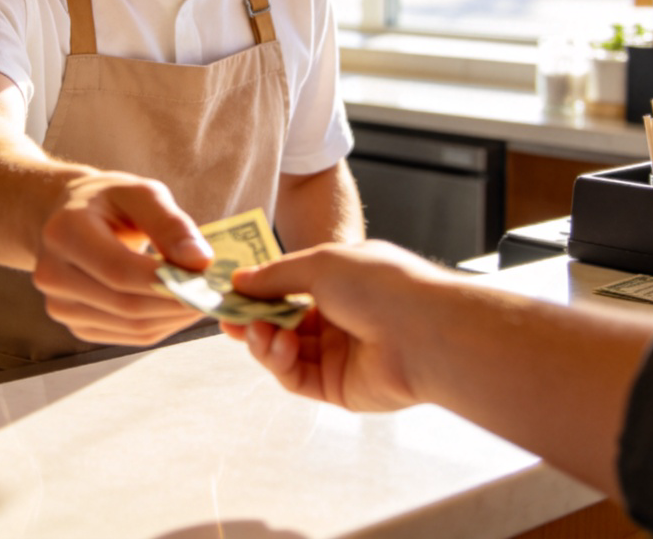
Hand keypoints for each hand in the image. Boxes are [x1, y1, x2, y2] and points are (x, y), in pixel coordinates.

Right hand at [32, 171, 213, 345]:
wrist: (67, 217)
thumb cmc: (109, 201)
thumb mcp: (140, 193)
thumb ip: (170, 223)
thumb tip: (200, 261)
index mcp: (64, 232)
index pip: (119, 270)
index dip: (166, 281)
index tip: (208, 277)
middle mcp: (53, 274)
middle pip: (126, 304)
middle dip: (177, 302)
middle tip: (215, 292)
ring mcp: (59, 305)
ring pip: (131, 327)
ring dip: (174, 317)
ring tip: (201, 296)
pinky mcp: (75, 325)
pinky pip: (128, 336)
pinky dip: (161, 325)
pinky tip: (177, 306)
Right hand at [221, 240, 445, 410]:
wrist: (426, 333)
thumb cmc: (382, 286)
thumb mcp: (319, 264)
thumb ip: (276, 276)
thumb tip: (239, 279)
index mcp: (340, 282)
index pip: (289, 287)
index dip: (258, 289)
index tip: (228, 291)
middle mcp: (339, 318)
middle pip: (282, 321)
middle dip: (253, 318)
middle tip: (227, 317)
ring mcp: (338, 354)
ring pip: (284, 351)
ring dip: (264, 340)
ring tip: (257, 331)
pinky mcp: (338, 387)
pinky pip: (296, 377)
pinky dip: (280, 362)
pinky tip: (277, 345)